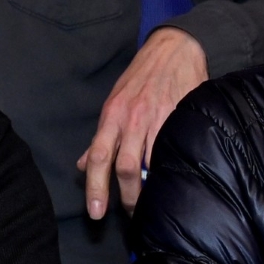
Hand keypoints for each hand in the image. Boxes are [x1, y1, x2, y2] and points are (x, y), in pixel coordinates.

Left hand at [78, 27, 206, 218]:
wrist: (174, 49)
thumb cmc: (142, 77)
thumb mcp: (115, 101)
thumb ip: (101, 136)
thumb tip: (82, 164)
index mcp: (112, 117)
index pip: (97, 157)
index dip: (94, 188)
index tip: (95, 213)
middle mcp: (132, 120)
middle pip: (124, 167)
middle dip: (126, 197)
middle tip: (132, 215)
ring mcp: (158, 119)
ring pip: (150, 164)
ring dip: (150, 189)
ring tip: (153, 205)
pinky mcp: (181, 117)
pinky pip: (175, 150)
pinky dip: (173, 170)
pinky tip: (175, 183)